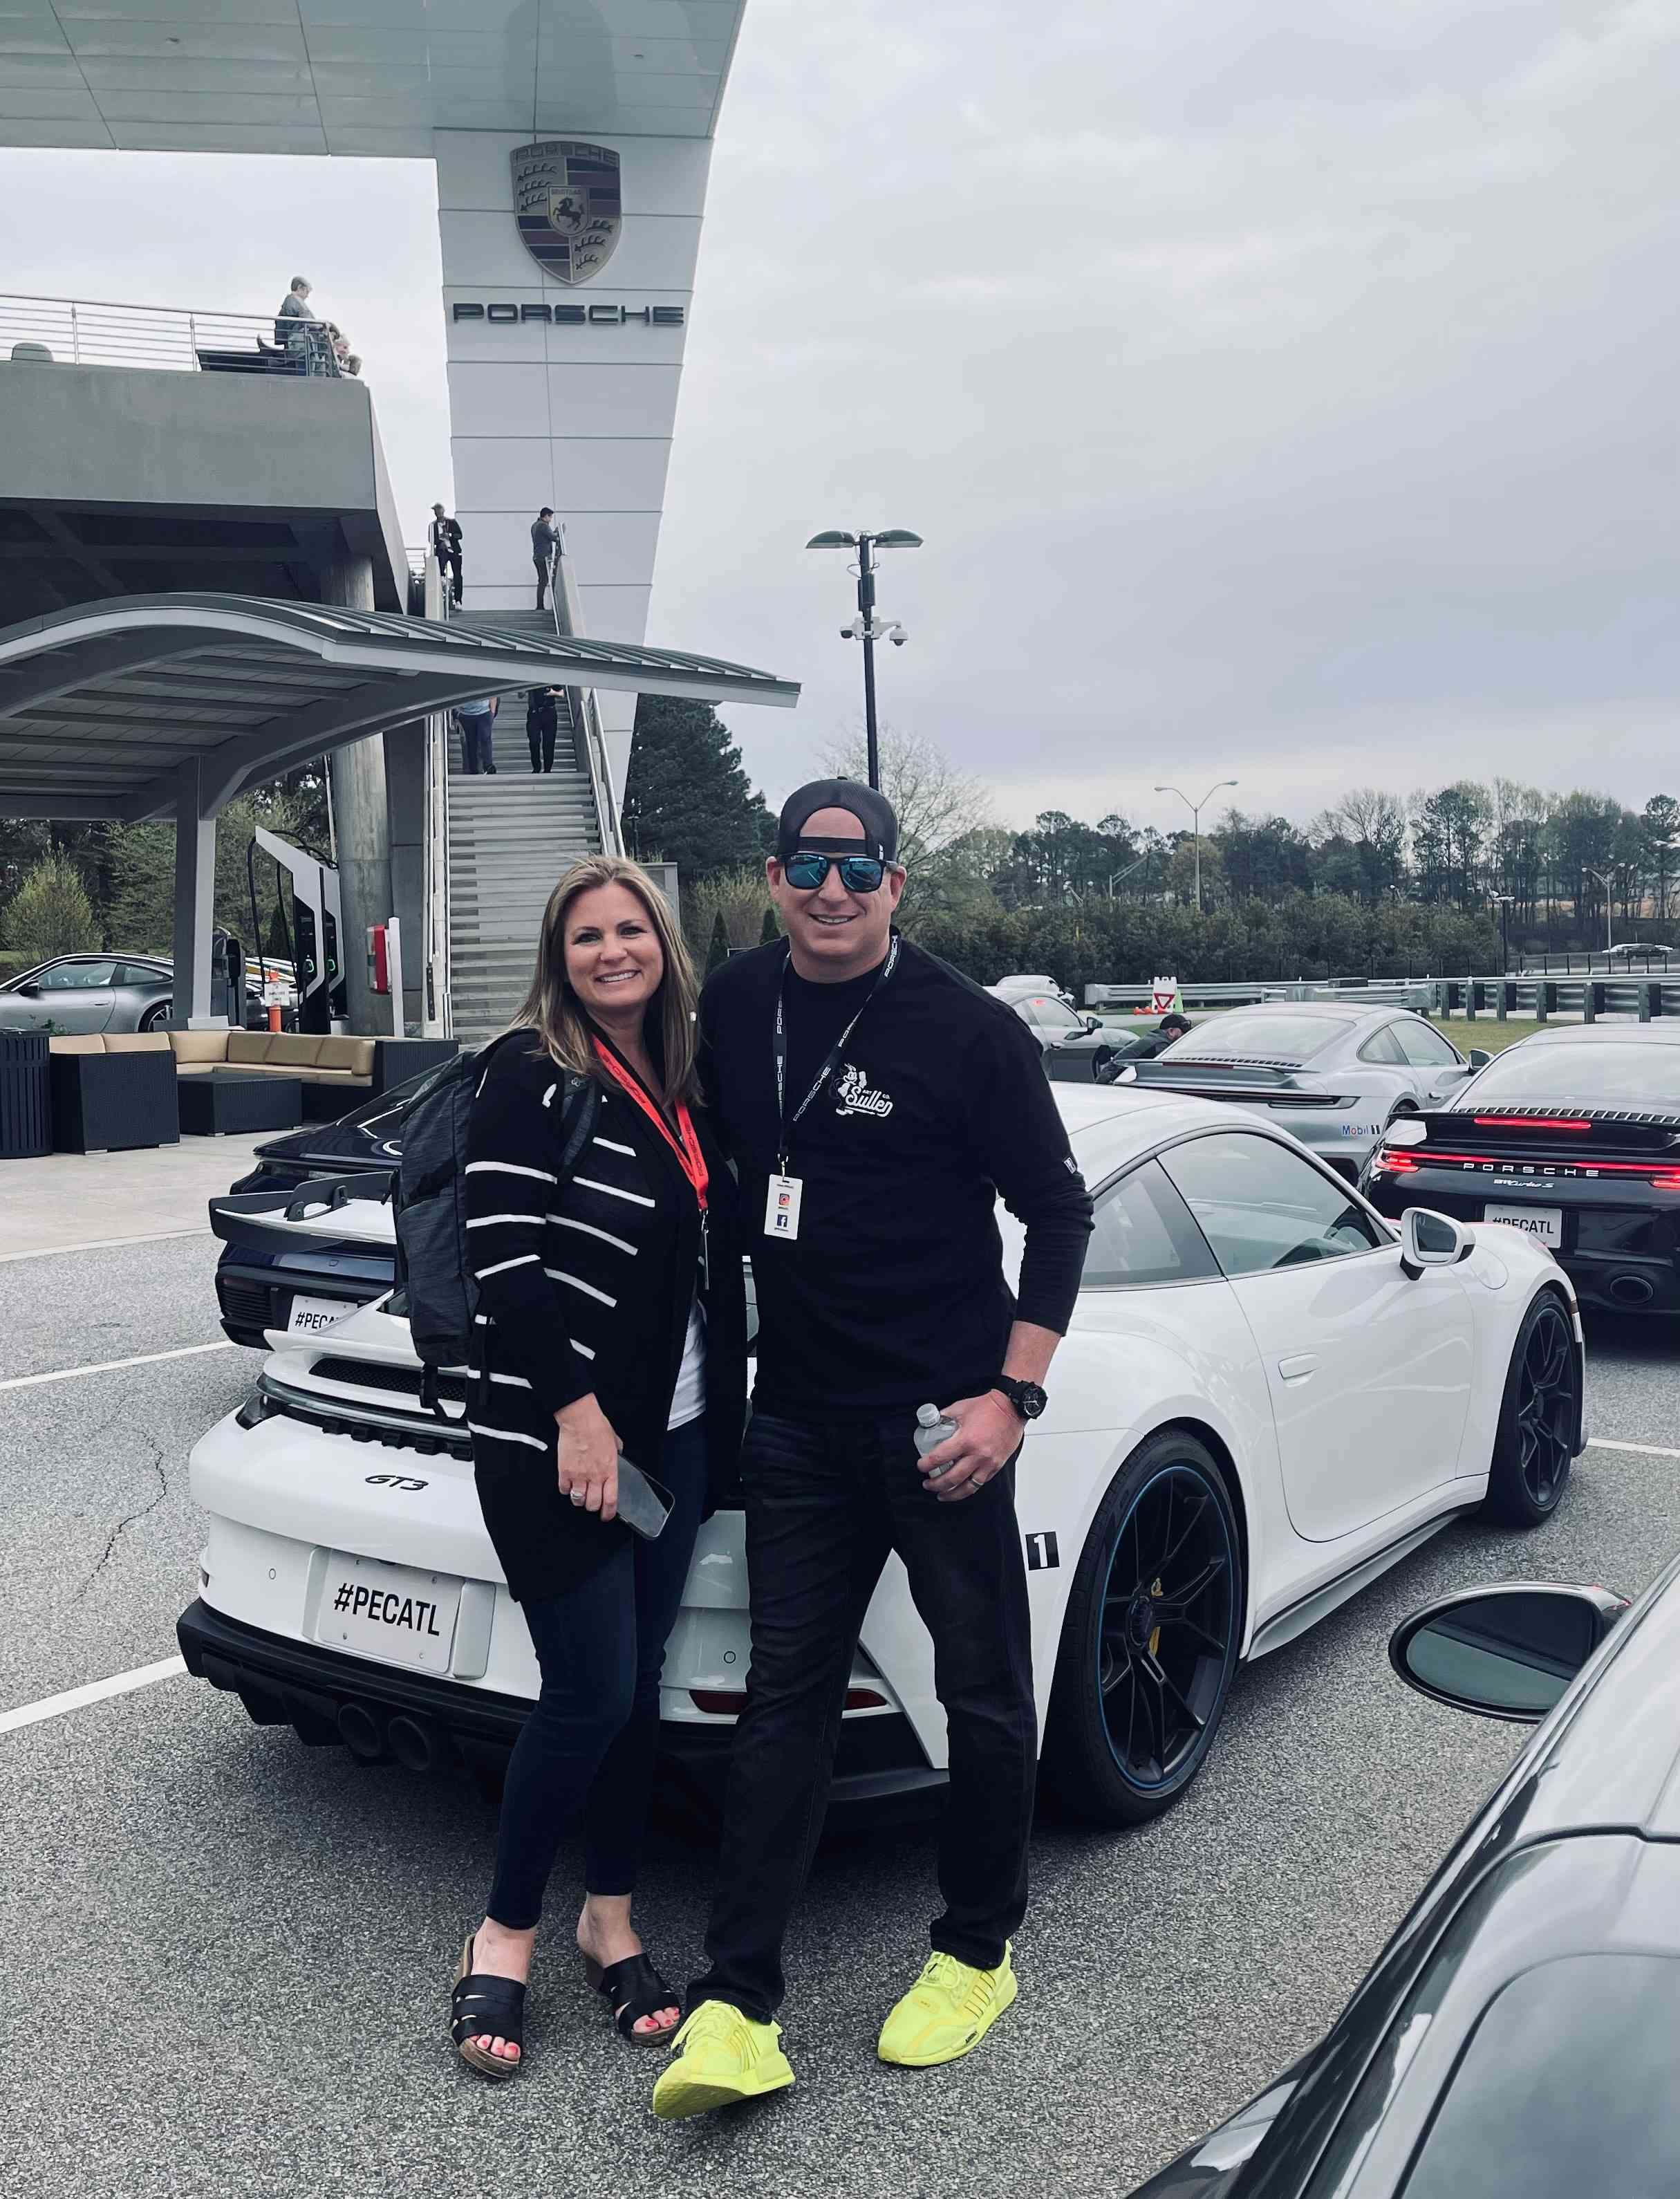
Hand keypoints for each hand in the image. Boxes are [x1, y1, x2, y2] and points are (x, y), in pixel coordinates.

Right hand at [555, 1394, 621, 1521]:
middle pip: (593, 1504)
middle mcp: (595, 1476)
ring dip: (579, 1500)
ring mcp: (579, 1476)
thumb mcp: (614, 1441)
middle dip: (593, 1506)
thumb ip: (616, 1452)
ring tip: (580, 1494)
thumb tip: (617, 1454)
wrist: (579, 1420)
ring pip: (578, 1500)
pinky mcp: (564, 1472)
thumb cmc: (596, 1426)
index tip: (606, 1516)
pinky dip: (566, 1490)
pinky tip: (568, 1484)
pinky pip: (564, 1490)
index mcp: (610, 1470)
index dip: (608, 1513)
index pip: (611, 1500)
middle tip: (592, 1502)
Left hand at [917, 1390, 1023, 1502]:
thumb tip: (931, 1423)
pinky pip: (980, 1483)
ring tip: (942, 1495)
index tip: (921, 1466)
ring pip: (967, 1487)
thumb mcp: (960, 1408)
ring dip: (952, 1494)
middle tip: (928, 1483)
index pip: (940, 1458)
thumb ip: (944, 1417)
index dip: (926, 1464)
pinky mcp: (996, 1466)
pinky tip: (961, 1488)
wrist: (1012, 1409)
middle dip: (936, 1484)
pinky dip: (968, 1488)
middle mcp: (977, 1455)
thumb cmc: (988, 1407)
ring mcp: (988, 1463)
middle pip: (951, 1478)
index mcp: (966, 1440)